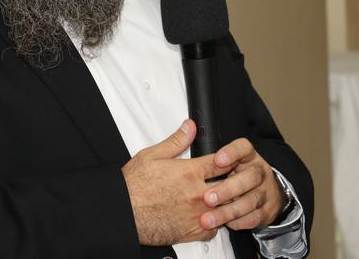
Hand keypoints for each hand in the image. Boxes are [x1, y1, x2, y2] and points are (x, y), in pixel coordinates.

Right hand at [122, 119, 233, 245]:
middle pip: (230, 187)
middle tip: (233, 179)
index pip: (222, 162)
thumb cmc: (134, 186)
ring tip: (224, 198)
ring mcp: (197, 215)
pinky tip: (210, 216)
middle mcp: (197, 194)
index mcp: (190, 172)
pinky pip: (215, 230)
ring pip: (226, 209)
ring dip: (227, 203)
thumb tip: (190, 127)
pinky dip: (215, 223)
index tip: (231, 160)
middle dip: (234, 182)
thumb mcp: (152, 155)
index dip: (230, 159)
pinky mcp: (192, 232)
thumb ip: (176, 140)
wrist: (124, 213)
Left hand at [199, 138, 285, 231]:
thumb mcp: (223, 159)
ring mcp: (265, 191)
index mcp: (248, 156)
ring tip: (208, 219)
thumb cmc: (236, 174)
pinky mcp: (266, 211)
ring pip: (251, 201)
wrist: (264, 194)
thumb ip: (205, 150)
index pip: (244, 148)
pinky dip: (239, 222)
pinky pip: (254, 217)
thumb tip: (188, 128)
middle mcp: (259, 172)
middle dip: (228, 189)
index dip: (232, 153)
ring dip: (228, 211)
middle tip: (207, 198)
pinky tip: (224, 224)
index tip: (217, 160)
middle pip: (250, 177)